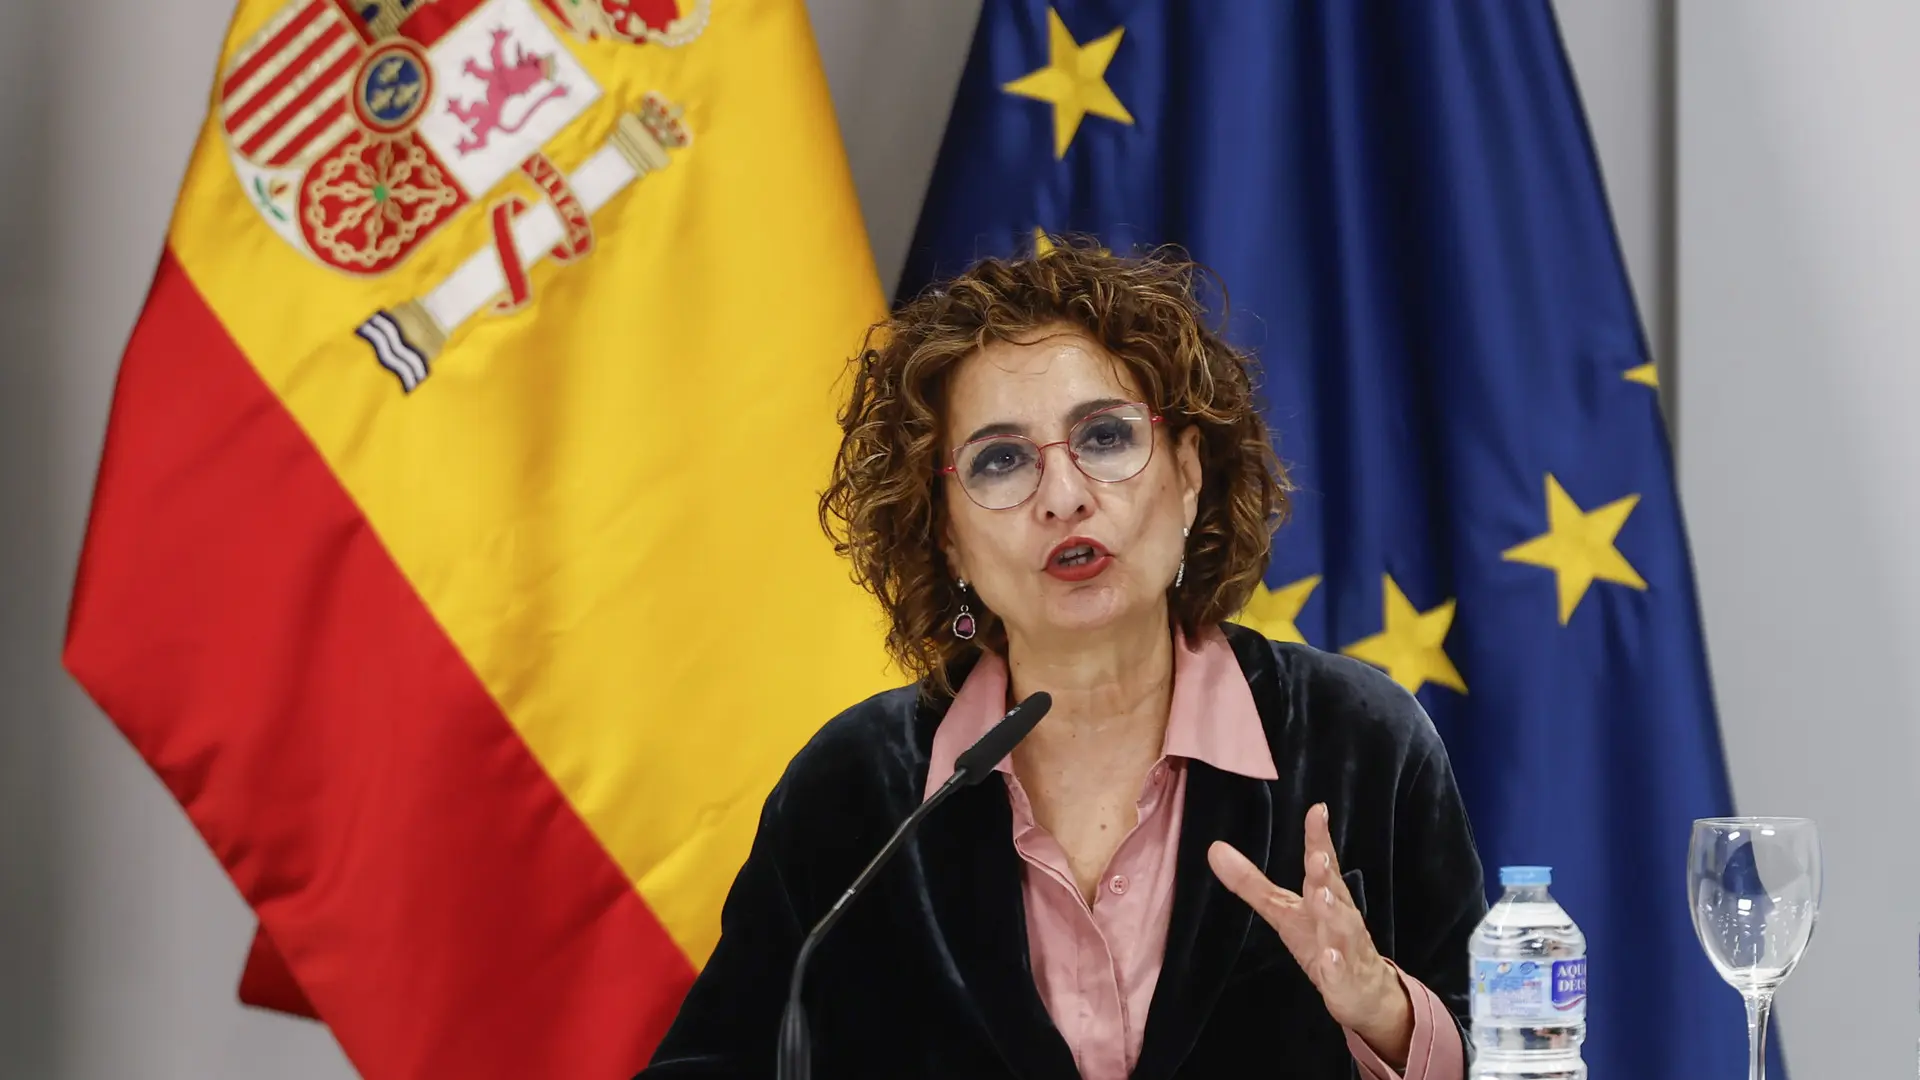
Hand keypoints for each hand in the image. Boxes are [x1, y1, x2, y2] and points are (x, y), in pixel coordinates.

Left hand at [1206, 803, 1413, 1067]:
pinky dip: (1335, 966)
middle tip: (1317, 856)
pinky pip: (1341, 973)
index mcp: (1325, 895)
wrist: (1363, 992)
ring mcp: (1346, 948)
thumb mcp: (1282, 911)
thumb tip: (1214, 848)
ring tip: (1320, 898)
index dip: (1318, 837)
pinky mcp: (1346, 980)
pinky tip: (1328, 960)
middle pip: (1333, 891)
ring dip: (1332, 913)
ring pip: (1343, 929)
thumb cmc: (1321, 941)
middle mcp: (1339, 916)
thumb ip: (1251, 882)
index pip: (1322, 862)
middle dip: (1325, 873)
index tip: (1317, 810)